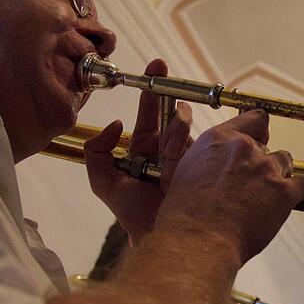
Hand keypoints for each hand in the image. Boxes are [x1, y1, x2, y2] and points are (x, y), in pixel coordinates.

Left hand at [83, 59, 193, 240]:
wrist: (163, 237)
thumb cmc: (134, 215)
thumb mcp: (105, 184)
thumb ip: (97, 153)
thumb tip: (115, 125)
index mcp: (147, 148)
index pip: (150, 113)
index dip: (152, 91)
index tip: (155, 67)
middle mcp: (169, 148)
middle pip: (171, 110)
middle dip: (168, 88)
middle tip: (161, 69)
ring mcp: (190, 155)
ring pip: (184, 125)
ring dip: (174, 128)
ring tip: (166, 149)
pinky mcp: (206, 164)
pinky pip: (202, 143)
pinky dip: (187, 143)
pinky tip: (178, 154)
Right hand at [155, 109, 303, 265]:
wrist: (199, 240)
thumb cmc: (186, 216)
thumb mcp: (184, 173)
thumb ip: (205, 161)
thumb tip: (213, 166)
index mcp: (217, 139)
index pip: (252, 120)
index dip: (259, 130)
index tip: (261, 138)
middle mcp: (243, 148)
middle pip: (266, 147)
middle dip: (262, 163)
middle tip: (255, 182)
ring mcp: (265, 168)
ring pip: (285, 161)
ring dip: (280, 175)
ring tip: (272, 193)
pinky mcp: (283, 191)